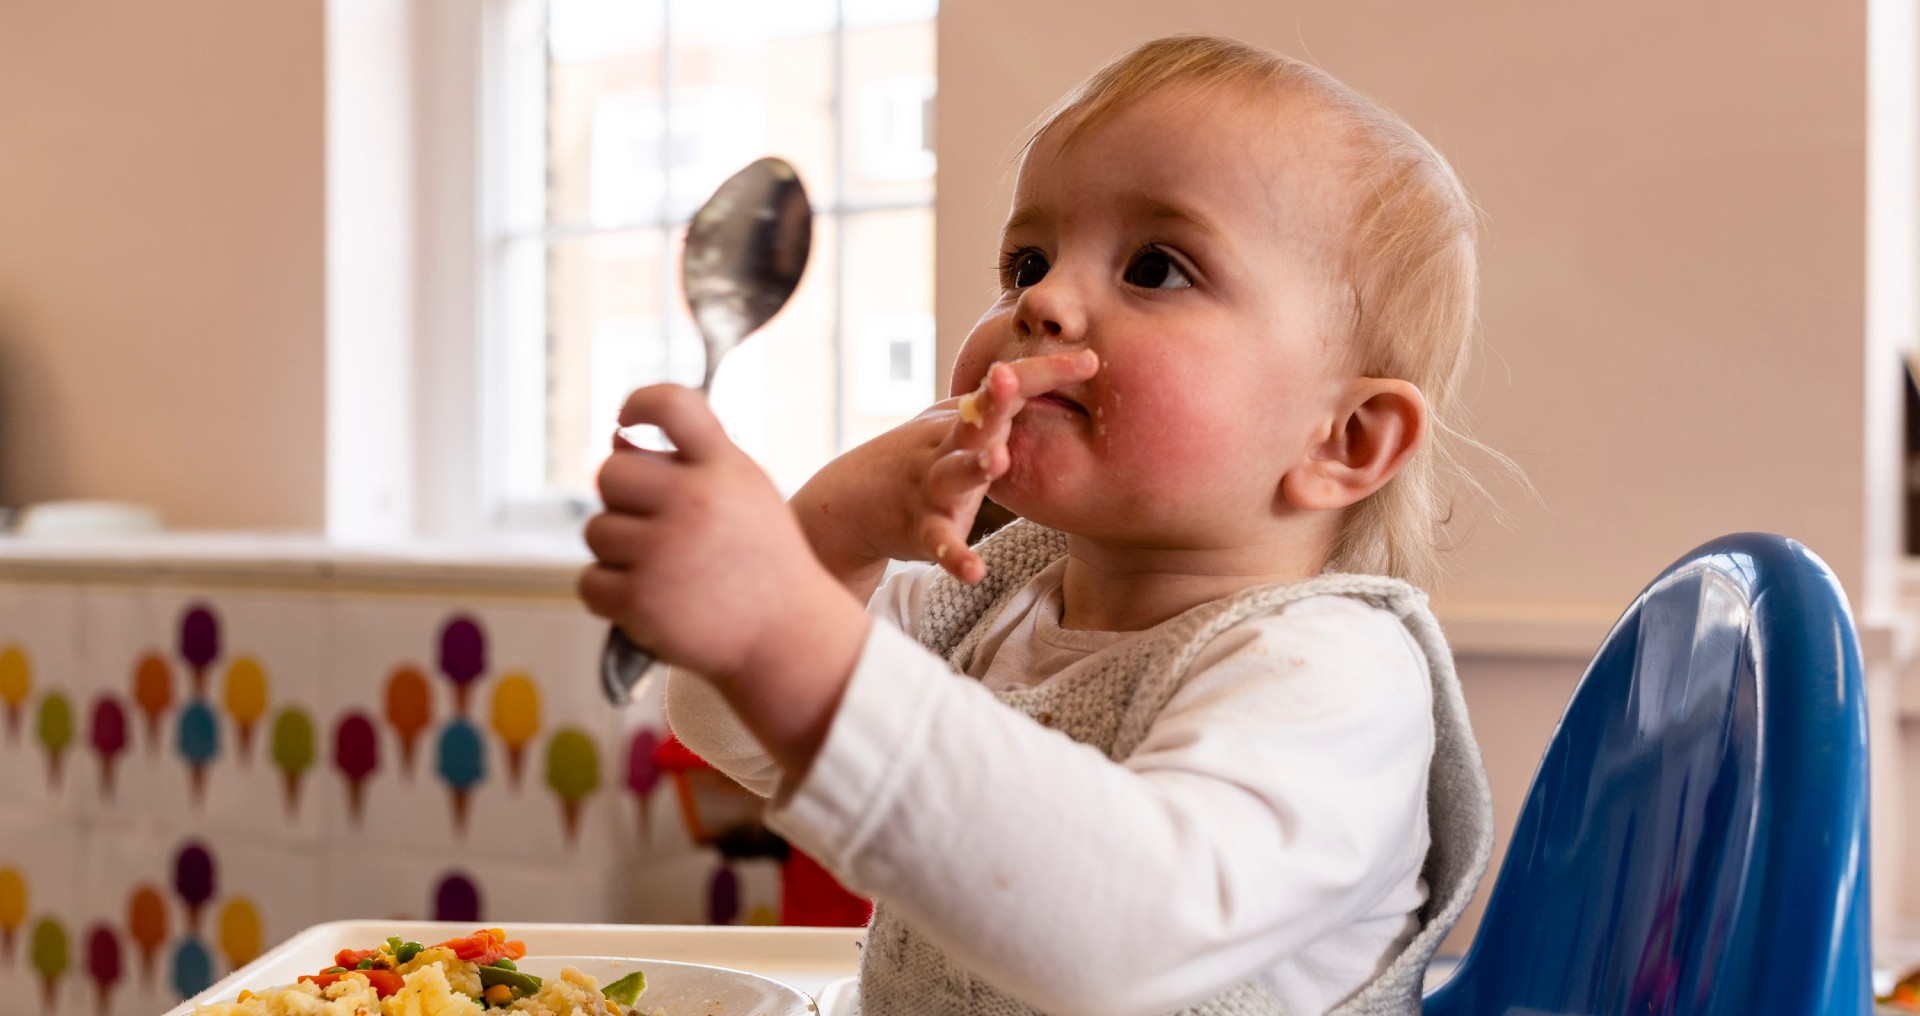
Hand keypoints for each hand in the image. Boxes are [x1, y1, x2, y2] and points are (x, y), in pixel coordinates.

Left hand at [578, 385, 867, 694]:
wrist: (787, 638)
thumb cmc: (762, 563)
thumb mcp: (746, 494)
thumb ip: (692, 462)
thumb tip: (613, 439)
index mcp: (725, 468)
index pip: (671, 405)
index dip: (638, 403)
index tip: (624, 420)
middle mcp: (695, 502)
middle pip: (610, 474)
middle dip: (622, 501)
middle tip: (653, 528)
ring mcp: (665, 551)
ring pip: (596, 531)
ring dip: (618, 552)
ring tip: (663, 571)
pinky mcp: (641, 599)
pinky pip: (590, 581)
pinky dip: (610, 594)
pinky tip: (648, 599)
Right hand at [792, 349, 1099, 589]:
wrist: (850, 501)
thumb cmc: (920, 458)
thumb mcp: (954, 427)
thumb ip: (997, 412)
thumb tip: (1056, 388)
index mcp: (964, 421)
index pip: (1007, 389)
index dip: (1044, 373)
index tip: (1091, 360)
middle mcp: (946, 447)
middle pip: (974, 420)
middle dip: (993, 400)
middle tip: (1009, 378)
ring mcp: (931, 487)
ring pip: (953, 475)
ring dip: (974, 467)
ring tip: (997, 460)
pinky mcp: (919, 528)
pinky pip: (939, 543)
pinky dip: (954, 556)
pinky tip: (975, 572)